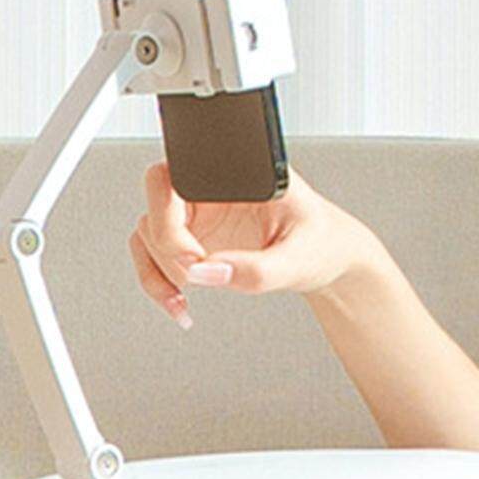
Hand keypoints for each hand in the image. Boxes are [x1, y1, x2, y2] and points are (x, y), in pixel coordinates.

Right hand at [128, 159, 395, 327]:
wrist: (328, 256)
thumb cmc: (322, 242)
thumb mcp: (300, 259)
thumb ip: (259, 270)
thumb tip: (210, 274)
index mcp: (235, 173)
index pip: (177, 176)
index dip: (172, 218)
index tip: (195, 257)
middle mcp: (210, 187)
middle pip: (156, 205)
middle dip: (168, 248)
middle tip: (197, 278)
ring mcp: (199, 213)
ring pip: (149, 233)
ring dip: (159, 271)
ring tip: (184, 300)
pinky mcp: (195, 237)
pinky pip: (155, 255)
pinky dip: (157, 282)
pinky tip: (178, 305)